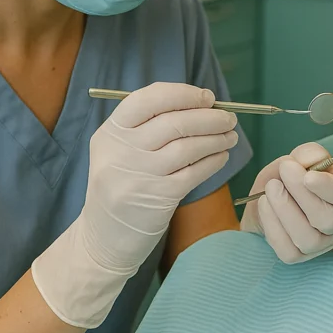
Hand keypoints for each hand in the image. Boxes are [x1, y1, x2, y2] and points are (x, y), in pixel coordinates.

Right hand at [33, 82, 237, 327]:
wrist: (102, 239)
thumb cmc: (119, 186)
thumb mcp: (118, 151)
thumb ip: (147, 126)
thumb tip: (199, 103)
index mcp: (110, 132)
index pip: (147, 99)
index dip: (182, 94)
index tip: (207, 97)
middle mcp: (121, 151)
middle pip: (174, 122)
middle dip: (209, 117)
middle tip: (229, 118)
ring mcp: (138, 175)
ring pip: (187, 146)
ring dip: (216, 138)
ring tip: (230, 136)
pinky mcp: (157, 198)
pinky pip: (194, 172)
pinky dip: (213, 161)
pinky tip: (222, 157)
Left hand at [241, 142, 332, 263]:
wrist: (272, 194)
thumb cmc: (294, 175)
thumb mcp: (303, 158)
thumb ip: (310, 154)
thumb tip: (309, 161)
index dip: (328, 188)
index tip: (307, 175)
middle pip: (328, 220)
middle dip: (301, 194)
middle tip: (284, 170)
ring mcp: (322, 244)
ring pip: (309, 238)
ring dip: (285, 209)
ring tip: (271, 187)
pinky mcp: (300, 256)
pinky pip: (288, 252)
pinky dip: (273, 226)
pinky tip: (265, 204)